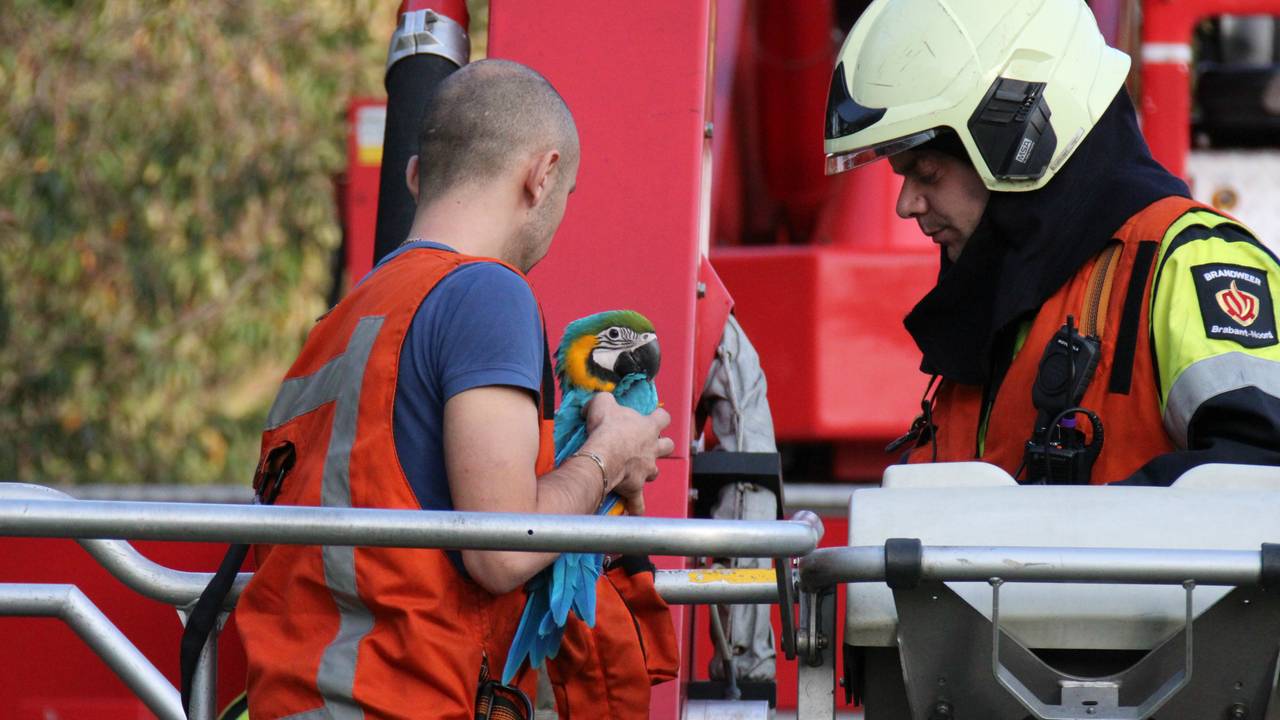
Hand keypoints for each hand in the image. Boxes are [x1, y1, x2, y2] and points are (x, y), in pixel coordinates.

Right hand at [582, 393, 674, 515]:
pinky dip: (635, 506)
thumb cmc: (606, 428)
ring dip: (647, 471)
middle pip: (668, 446)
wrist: (603, 455)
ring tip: (635, 472)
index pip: (664, 418)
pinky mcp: (636, 487)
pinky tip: (632, 510)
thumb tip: (597, 404)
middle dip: (662, 446)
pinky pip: (638, 501)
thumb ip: (605, 400)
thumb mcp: (603, 402)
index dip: (660, 417)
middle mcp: (652, 448)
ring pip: (655, 472)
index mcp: (648, 427)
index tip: (654, 417)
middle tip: (648, 446)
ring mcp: (647, 469)